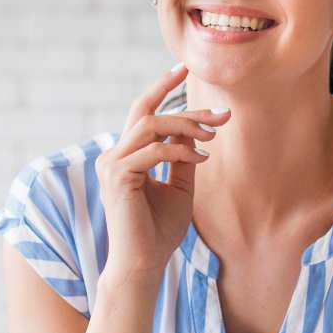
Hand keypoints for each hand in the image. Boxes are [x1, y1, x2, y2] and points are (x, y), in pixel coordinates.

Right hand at [95, 63, 230, 279]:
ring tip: (213, 136)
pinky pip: (155, 150)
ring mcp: (111, 164)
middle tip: (222, 114)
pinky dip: (181, 150)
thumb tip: (194, 130)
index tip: (186, 69)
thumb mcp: (179, 187)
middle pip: (147, 113)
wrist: (143, 263)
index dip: (162, 88)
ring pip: (150, 125)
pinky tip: (202, 158)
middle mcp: (112, 156)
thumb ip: (182, 158)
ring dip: (186, 125)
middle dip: (185, 108)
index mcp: (124, 156)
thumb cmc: (159, 231)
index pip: (142, 113)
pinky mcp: (117, 175)